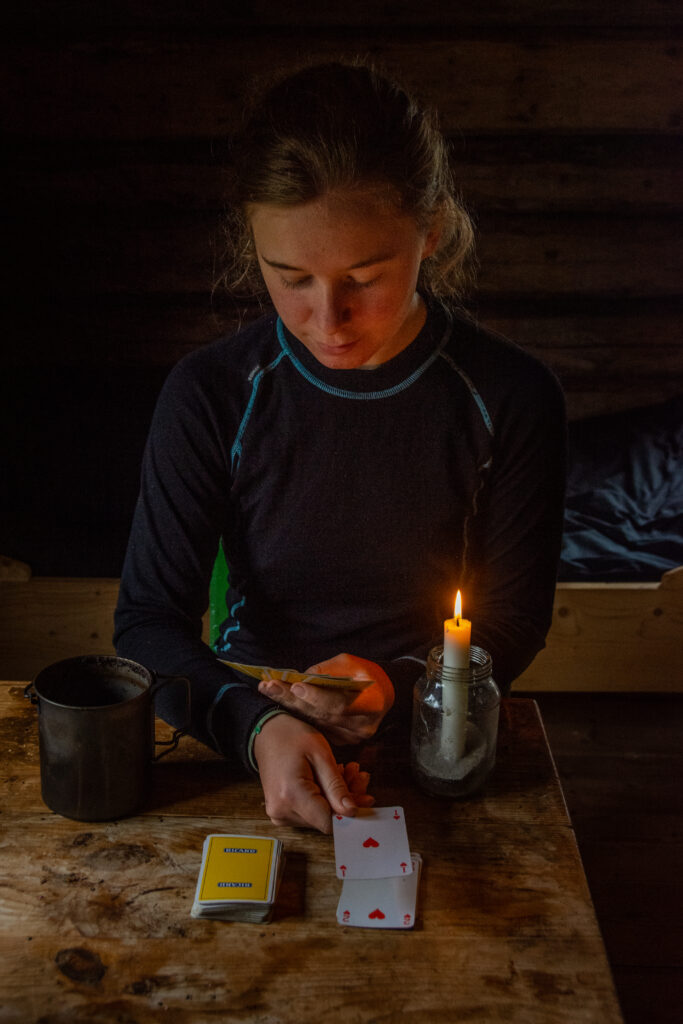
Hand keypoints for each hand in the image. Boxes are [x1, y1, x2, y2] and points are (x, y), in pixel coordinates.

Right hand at [253, 713, 373, 833]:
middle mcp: (281, 811)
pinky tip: (331, 780)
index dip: (350, 812)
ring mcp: (278, 814)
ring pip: (319, 816)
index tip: (365, 797)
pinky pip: (309, 812)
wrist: (266, 733)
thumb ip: (336, 786)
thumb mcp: (320, 754)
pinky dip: (324, 798)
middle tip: (359, 775)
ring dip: (336, 797)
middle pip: (325, 819)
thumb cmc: (292, 737)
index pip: (328, 822)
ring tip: (346, 772)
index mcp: (291, 795)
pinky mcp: (280, 812)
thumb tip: (351, 811)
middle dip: (346, 800)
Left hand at [258, 653, 393, 745]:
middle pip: (322, 714)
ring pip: (316, 721)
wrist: (382, 695)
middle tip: (270, 686)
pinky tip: (282, 700)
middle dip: (293, 699)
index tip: (296, 685)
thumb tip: (303, 676)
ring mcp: (352, 737)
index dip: (317, 696)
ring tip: (268, 690)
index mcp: (371, 704)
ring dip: (290, 705)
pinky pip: (317, 726)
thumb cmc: (366, 674)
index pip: (340, 703)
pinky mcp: (342, 740)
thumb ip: (329, 670)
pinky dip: (298, 713)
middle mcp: (362, 726)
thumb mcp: (352, 664)